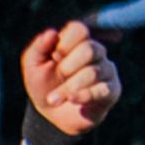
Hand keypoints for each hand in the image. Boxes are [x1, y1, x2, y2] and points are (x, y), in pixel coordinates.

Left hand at [19, 19, 121, 140]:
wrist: (53, 114)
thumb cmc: (43, 84)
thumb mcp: (32, 66)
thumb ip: (39, 47)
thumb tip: (52, 32)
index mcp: (76, 41)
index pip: (79, 29)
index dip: (65, 43)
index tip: (54, 57)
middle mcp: (96, 52)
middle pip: (89, 49)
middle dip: (67, 67)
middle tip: (57, 77)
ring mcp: (106, 70)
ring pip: (93, 72)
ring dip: (68, 88)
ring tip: (53, 99)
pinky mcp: (112, 90)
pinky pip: (102, 90)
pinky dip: (83, 96)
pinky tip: (72, 100)